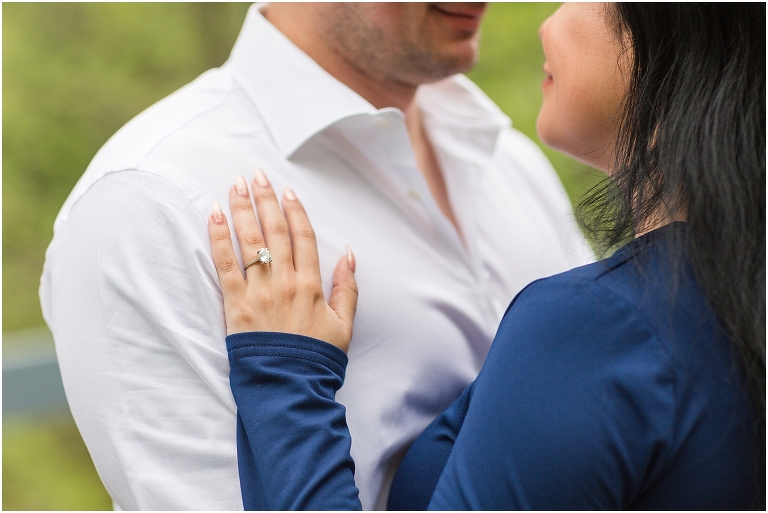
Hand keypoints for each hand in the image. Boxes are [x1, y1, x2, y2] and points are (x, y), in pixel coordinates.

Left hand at [208, 170, 357, 352]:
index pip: (303, 236)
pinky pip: (225, 264)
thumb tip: (350, 255)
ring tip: (235, 185)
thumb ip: (347, 288)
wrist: (289, 386)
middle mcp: (286, 281)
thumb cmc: (316, 359)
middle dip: (265, 199)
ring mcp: (260, 291)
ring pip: (250, 240)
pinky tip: (212, 215)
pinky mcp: (236, 304)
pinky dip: (218, 237)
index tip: (286, 191)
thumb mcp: (344, 325)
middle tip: (256, 175)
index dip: (294, 211)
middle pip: (274, 230)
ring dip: (241, 209)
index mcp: (312, 284)